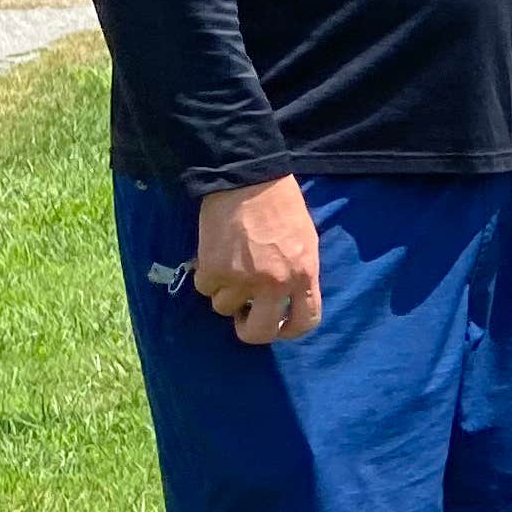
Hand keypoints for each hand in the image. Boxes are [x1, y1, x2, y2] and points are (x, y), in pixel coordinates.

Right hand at [196, 175, 320, 344]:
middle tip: (244, 318)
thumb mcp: (306, 241)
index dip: (290, 330)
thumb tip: (286, 301)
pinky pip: (205, 288)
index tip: (278, 326)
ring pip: (225, 308)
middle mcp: (274, 283)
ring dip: (225, 292)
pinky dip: (207, 276)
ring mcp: (242, 279)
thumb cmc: (281, 204)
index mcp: (304, 275)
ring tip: (229, 267)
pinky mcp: (214, 269)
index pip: (304, 322)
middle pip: (260, 333)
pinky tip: (214, 255)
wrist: (248, 178)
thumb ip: (299, 274)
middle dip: (249, 330)